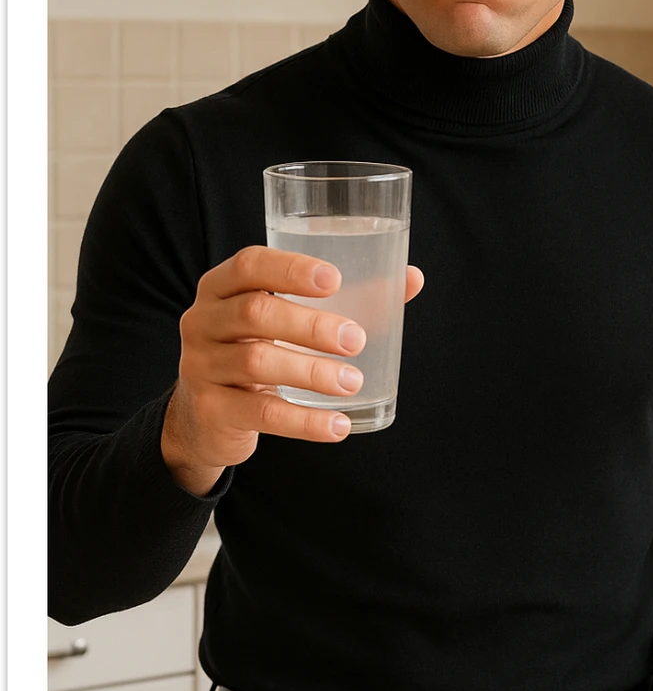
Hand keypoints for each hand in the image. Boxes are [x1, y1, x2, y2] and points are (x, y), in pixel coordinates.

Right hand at [161, 244, 424, 494]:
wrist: (208, 417)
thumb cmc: (260, 349)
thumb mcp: (288, 320)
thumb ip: (349, 297)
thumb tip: (413, 278)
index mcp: (221, 287)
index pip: (249, 265)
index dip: (291, 269)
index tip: (334, 280)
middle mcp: (203, 321)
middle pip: (256, 313)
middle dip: (311, 326)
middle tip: (355, 341)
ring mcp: (202, 366)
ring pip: (257, 362)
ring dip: (312, 372)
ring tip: (352, 382)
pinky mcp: (212, 410)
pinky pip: (262, 413)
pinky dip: (305, 421)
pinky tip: (338, 425)